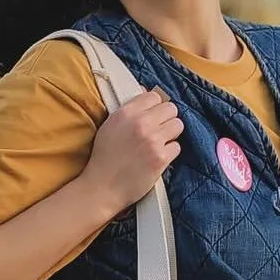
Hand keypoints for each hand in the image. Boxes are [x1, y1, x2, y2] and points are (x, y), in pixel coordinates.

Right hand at [82, 89, 182, 215]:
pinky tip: (157, 159)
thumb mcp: (109, 127)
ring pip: (178, 125)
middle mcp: (140, 123)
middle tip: (159, 131)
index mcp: (125, 113)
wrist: (102, 188)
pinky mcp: (160, 158)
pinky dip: (169, 154)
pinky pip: (177, 147)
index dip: (155, 108)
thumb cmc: (104, 159)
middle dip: (166, 120)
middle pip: (171, 109)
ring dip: (171, 135)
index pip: (154, 96)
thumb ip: (128, 110)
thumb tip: (145, 92)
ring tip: (159, 145)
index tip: (153, 117)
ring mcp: (152, 140)